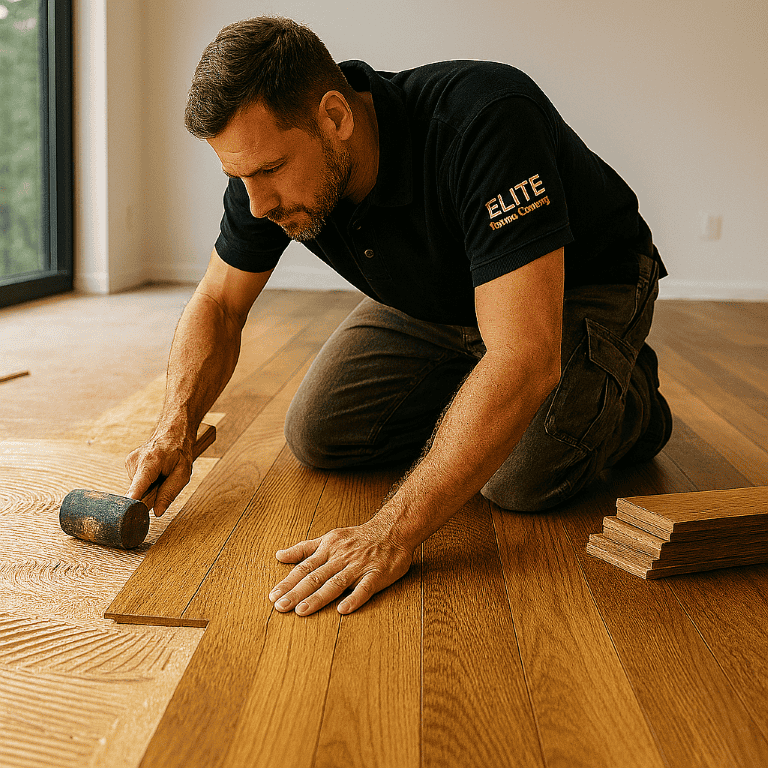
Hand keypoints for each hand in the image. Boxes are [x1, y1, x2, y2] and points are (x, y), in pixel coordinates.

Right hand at [125, 431, 193, 516]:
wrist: (173, 432)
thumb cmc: (180, 451)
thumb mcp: (183, 474)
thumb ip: (169, 493)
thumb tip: (157, 512)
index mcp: (150, 462)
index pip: (136, 487)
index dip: (132, 502)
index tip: (126, 512)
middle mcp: (135, 460)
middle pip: (137, 491)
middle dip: (149, 494)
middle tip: (163, 483)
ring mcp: (130, 461)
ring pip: (137, 487)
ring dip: (149, 486)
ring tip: (160, 474)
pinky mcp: (128, 463)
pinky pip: (136, 481)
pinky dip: (146, 480)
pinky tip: (154, 471)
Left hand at [269, 520, 413, 615]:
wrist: (392, 530)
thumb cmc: (358, 537)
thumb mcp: (329, 538)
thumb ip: (304, 549)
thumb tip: (279, 555)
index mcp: (328, 549)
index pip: (304, 567)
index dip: (288, 582)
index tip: (273, 596)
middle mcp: (340, 558)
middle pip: (315, 576)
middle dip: (296, 592)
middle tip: (280, 607)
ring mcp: (358, 566)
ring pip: (336, 583)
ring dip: (318, 597)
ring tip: (302, 611)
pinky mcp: (376, 574)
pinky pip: (364, 587)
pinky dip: (354, 598)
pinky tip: (343, 610)